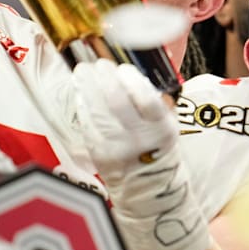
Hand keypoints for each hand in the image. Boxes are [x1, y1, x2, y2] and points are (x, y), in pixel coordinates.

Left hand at [72, 59, 177, 181]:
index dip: (133, 81)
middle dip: (104, 78)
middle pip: (116, 103)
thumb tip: (135, 71)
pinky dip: (82, 103)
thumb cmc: (158, 147)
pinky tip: (80, 90)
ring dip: (87, 87)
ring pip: (96, 111)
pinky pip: (86, 122)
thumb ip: (156, 100)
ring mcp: (114, 146)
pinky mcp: (96, 151)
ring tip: (83, 71)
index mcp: (161, 128)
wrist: (147, 185)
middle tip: (98, 64)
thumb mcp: (169, 123)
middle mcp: (137, 138)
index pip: (147, 101)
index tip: (124, 69)